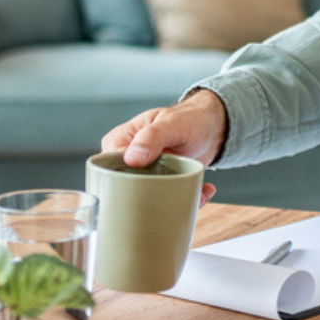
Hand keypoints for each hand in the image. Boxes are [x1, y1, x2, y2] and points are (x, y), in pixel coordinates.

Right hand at [101, 90, 227, 206]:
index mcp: (119, 141)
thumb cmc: (187, 118)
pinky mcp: (161, 185)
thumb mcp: (171, 123)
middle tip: (177, 192)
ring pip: (148, 199)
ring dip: (173, 201)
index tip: (149, 186)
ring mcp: (144, 175)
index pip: (109, 169)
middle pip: (125, 190)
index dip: (124, 183)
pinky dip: (187, 200)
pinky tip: (204, 191)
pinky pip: (167, 200)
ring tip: (197, 193)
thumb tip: (131, 159)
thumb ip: (152, 137)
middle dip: (151, 198)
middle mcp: (127, 161)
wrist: (211, 126)